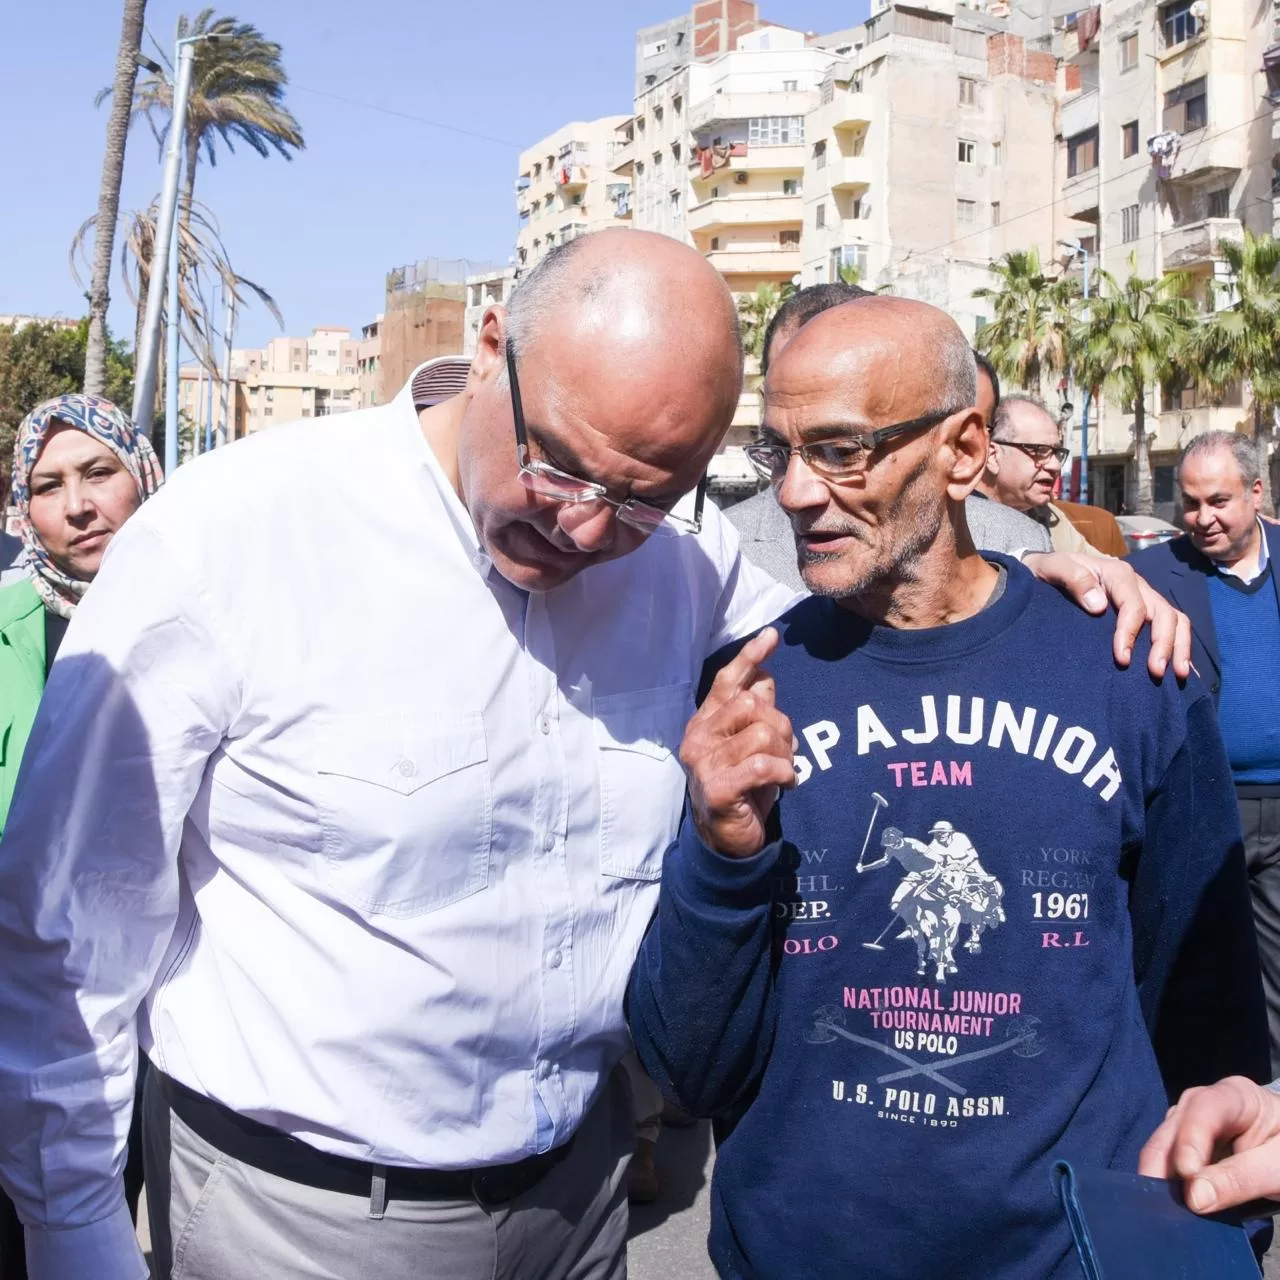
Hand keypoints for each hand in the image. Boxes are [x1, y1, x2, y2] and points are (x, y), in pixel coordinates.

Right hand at [681, 627, 795, 858]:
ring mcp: (704, 762)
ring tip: (784, 770)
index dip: (749, 656)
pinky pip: (763, 765)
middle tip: (786, 751)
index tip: (772, 635)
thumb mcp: (751, 744)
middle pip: (753, 705)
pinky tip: (787, 783)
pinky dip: (785, 773)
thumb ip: (755, 712)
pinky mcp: (717, 788)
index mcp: (705, 721)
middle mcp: (698, 736)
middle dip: (782, 726)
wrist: (726, 840)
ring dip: (785, 754)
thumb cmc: (741, 787)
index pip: (726, 681)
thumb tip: (766, 677)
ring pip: (763, 734)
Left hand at [1022, 551, 1190, 680]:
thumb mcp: (1055, 568)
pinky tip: (1181, 669)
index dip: (1130, 633)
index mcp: (1118, 574)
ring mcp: (1145, 598)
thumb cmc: (1052, 570)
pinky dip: (1180, 646)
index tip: (1122, 659)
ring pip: (1175, 619)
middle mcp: (1138, 585)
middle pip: (1163, 614)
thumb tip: (1099, 606)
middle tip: (1156, 673)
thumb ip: (1074, 580)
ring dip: (1179, 647)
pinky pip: (1172, 626)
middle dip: (1163, 644)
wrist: (1049, 570)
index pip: (1134, 606)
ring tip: (1178, 674)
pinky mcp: (1146, 611)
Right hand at [1139, 1077, 1279, 1212]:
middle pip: (1175, 1126)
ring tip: (1163, 1206)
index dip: (1191, 1138)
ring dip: (1161, 1173)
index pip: (1205, 1107)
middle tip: (1160, 1200)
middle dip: (1163, 1160)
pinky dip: (1167, 1180)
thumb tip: (1194, 1198)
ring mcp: (1189, 1121)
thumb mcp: (1277, 1167)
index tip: (1188, 1174)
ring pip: (1164, 1142)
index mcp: (1236, 1095)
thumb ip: (1240, 1180)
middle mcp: (1203, 1102)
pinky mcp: (1184, 1143)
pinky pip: (1167, 1159)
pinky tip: (1168, 1200)